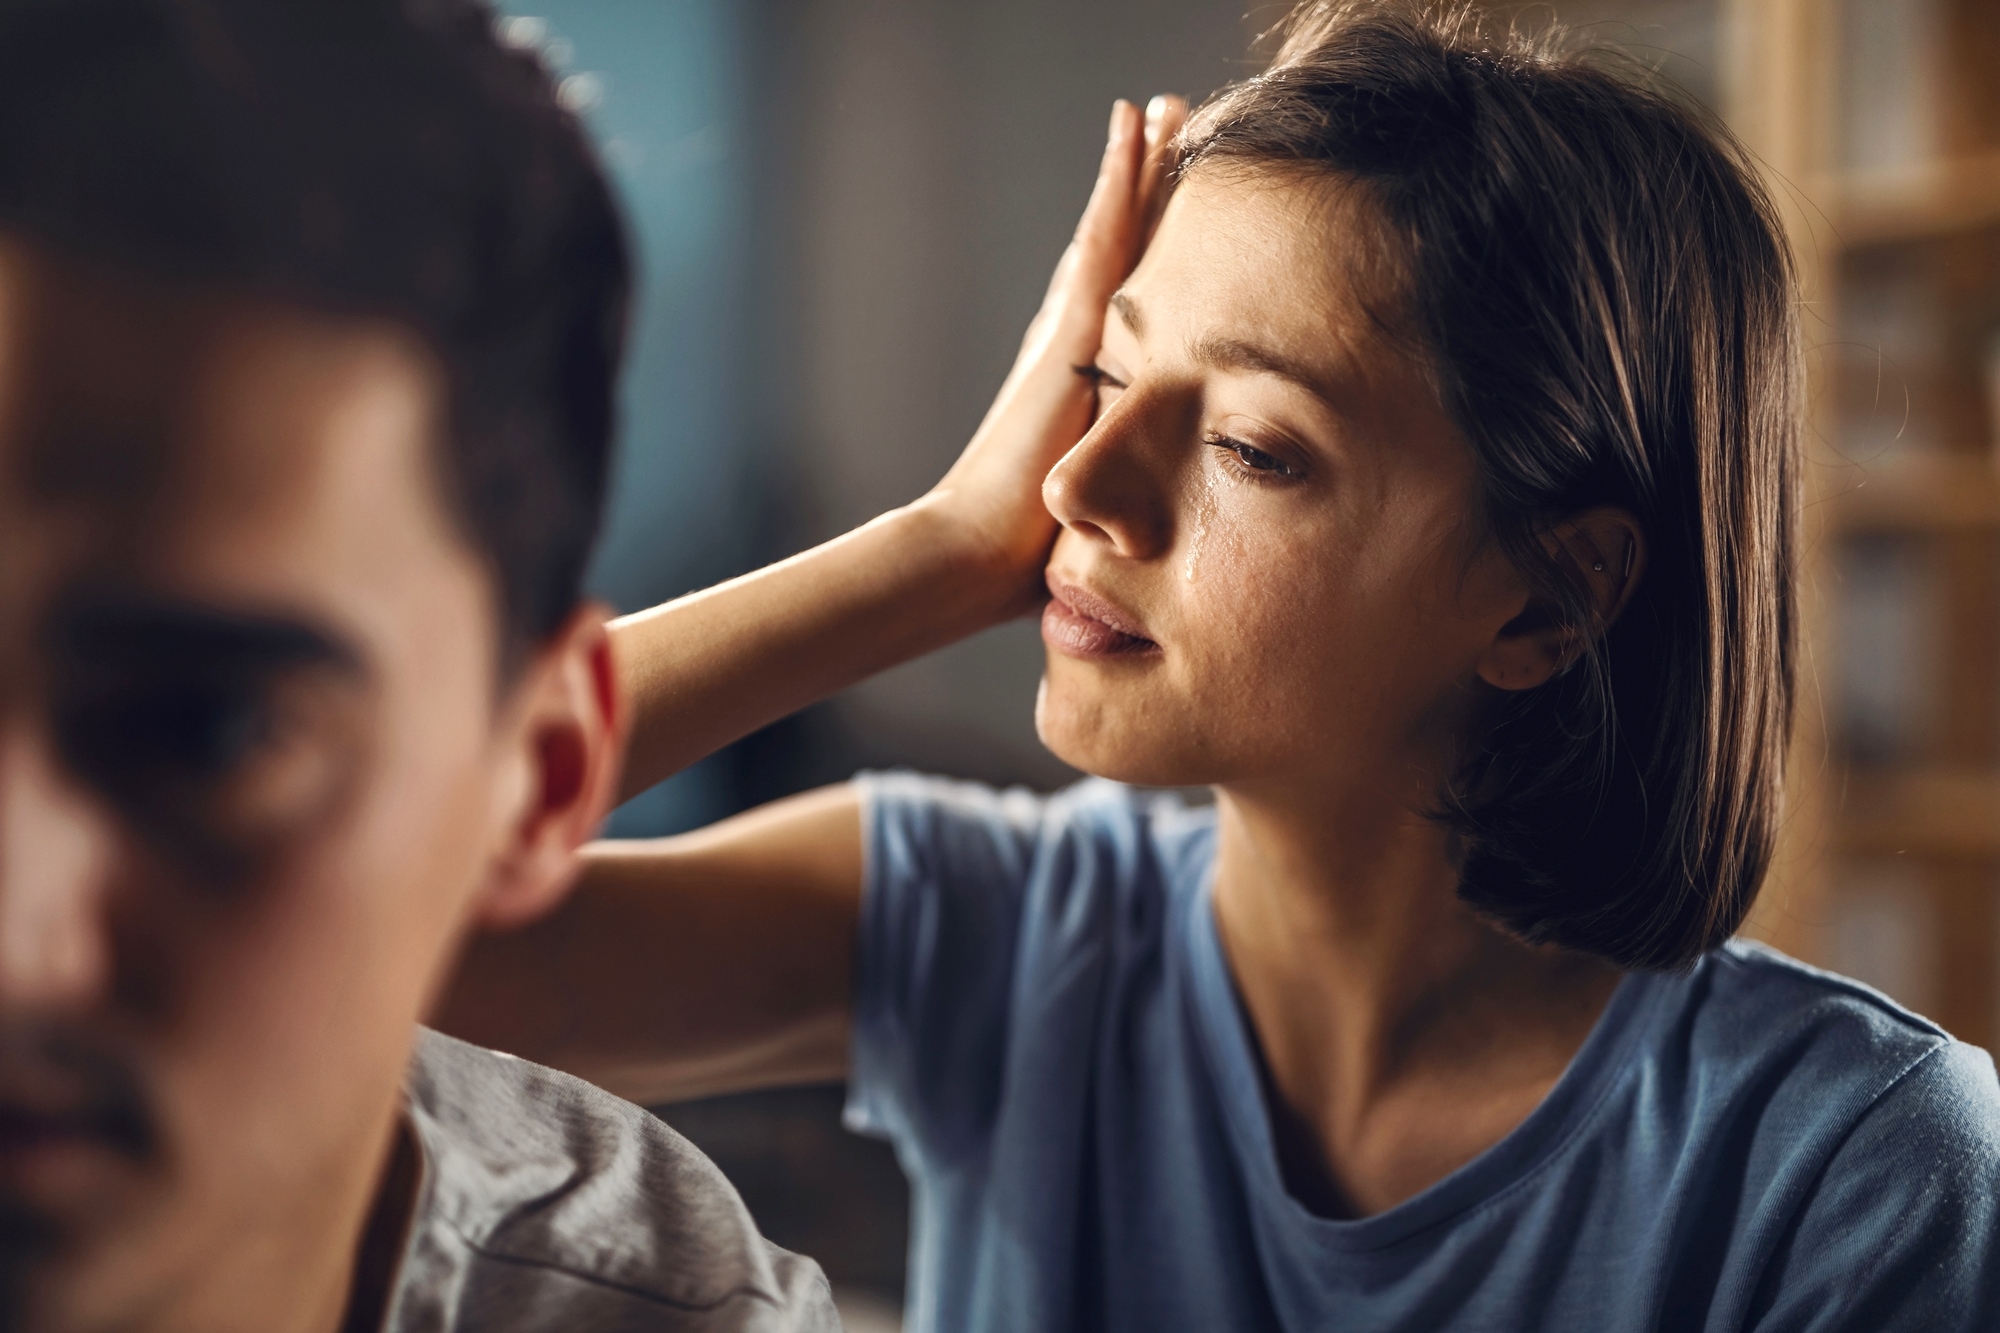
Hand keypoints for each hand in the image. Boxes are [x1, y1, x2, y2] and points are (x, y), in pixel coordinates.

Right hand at [924, 93, 1186, 613]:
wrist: (976, 553)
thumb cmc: (1025, 554)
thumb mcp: (1097, 510)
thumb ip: (1123, 498)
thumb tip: (1153, 531)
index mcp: (1078, 380)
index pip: (1120, 296)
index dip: (1141, 243)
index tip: (1163, 197)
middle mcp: (1068, 342)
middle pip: (1116, 246)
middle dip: (1144, 187)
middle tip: (1169, 122)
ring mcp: (1066, 331)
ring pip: (1115, 228)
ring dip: (1141, 165)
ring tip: (1165, 106)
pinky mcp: (1069, 330)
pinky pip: (1104, 236)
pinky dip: (1121, 179)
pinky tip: (1139, 125)